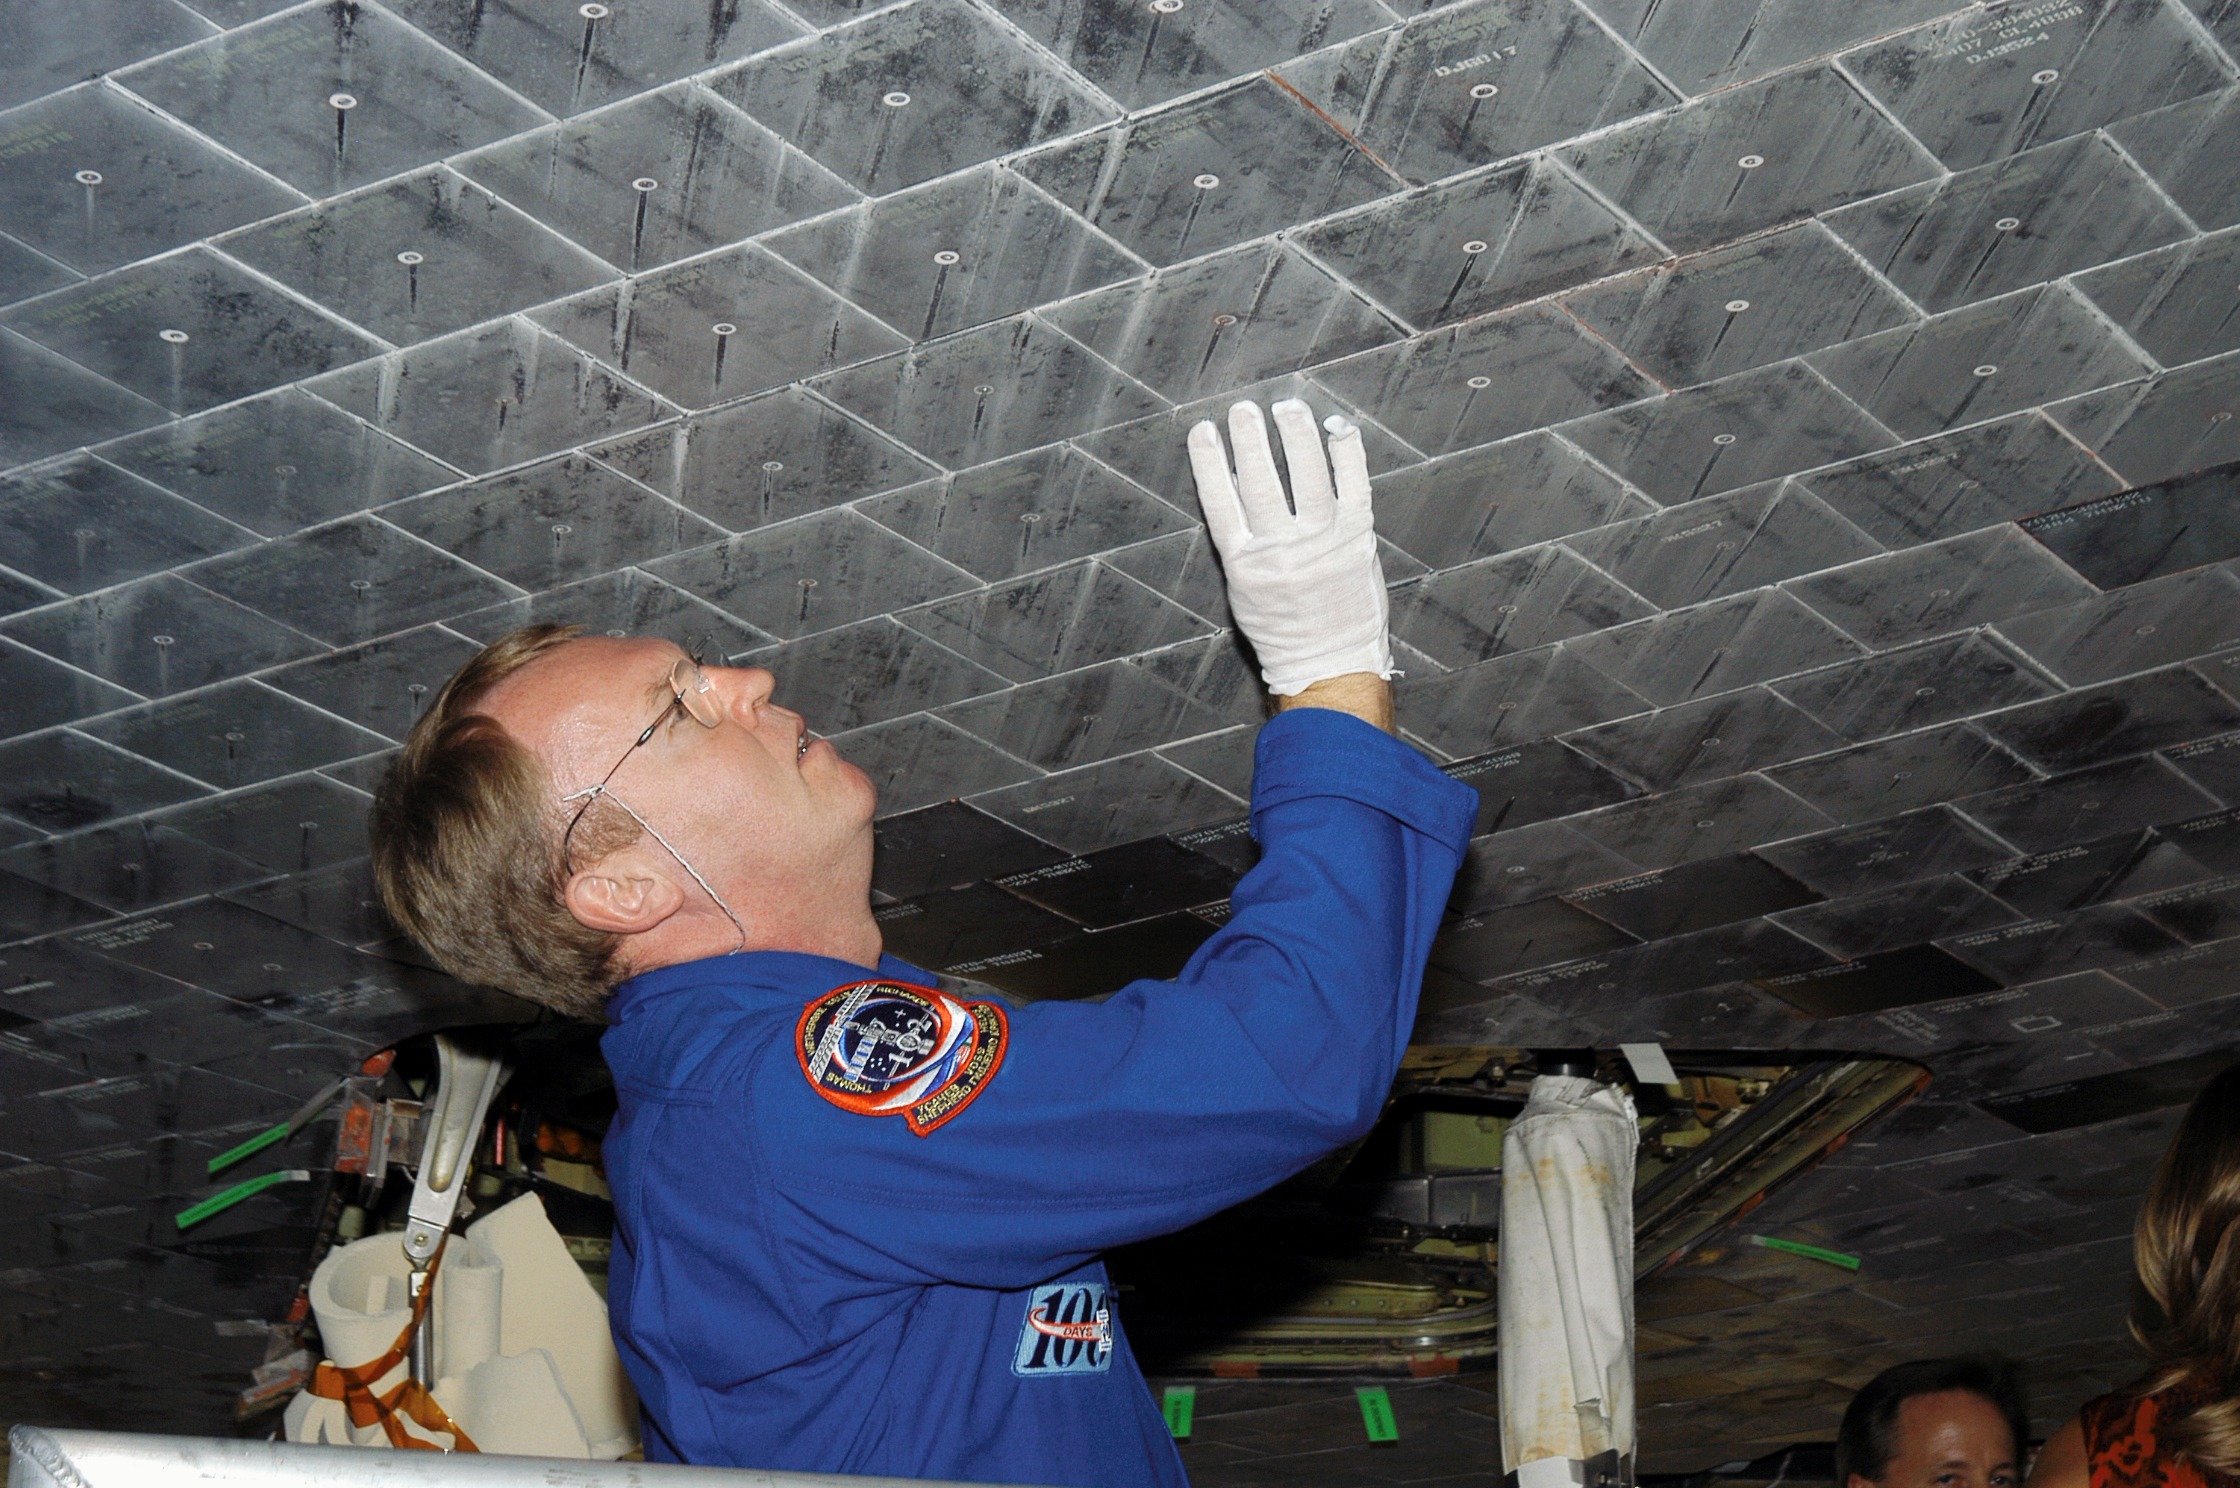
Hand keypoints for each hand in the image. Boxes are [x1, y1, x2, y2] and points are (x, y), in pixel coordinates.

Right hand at [1185, 399, 1392, 697]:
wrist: (1330, 662)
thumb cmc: (1283, 629)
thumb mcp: (1244, 591)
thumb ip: (1240, 542)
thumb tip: (1236, 484)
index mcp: (1244, 564)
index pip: (1220, 501)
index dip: (1210, 462)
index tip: (1204, 430)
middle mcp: (1281, 549)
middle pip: (1261, 482)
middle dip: (1251, 439)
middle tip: (1244, 409)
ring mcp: (1322, 542)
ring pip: (1307, 476)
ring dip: (1296, 435)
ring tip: (1287, 407)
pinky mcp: (1357, 539)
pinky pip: (1353, 485)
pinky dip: (1346, 453)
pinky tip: (1336, 427)